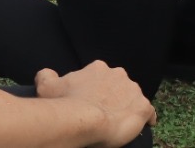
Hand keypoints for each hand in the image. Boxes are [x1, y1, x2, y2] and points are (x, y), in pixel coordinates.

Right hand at [35, 61, 155, 145]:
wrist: (83, 119)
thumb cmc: (64, 104)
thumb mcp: (47, 86)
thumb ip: (46, 76)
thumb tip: (45, 74)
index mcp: (99, 69)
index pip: (101, 77)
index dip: (96, 90)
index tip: (91, 102)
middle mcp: (118, 74)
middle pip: (119, 86)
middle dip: (113, 97)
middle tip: (103, 113)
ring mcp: (132, 90)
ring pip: (133, 98)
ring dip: (128, 107)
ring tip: (119, 122)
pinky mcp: (142, 107)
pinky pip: (149, 112)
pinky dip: (147, 118)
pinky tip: (144, 125)